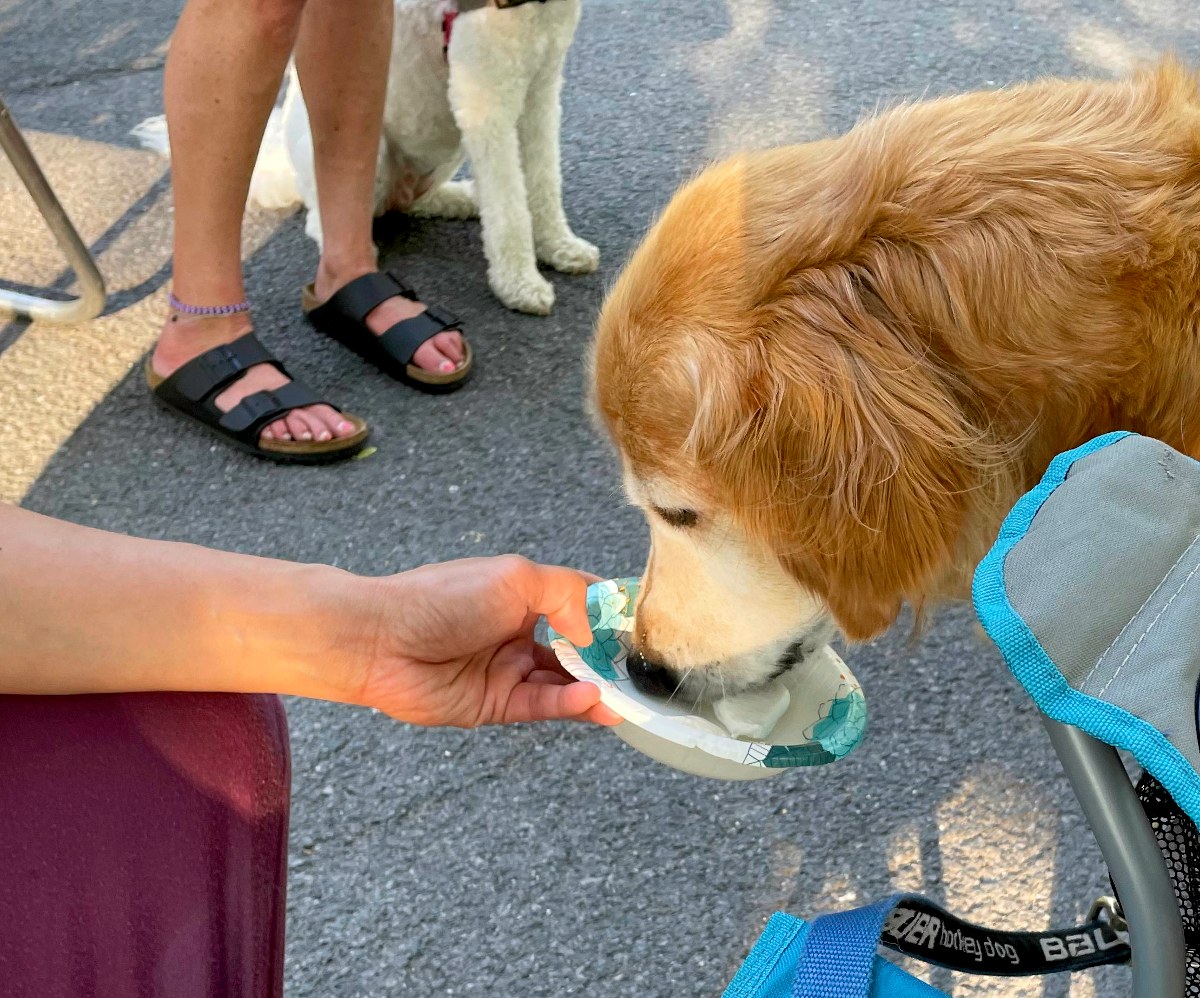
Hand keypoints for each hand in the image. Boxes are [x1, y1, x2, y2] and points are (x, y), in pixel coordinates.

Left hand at [352, 556, 621, 727]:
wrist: (380, 640)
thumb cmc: (442, 598)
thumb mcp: (515, 577)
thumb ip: (565, 595)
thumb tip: (593, 631)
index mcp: (520, 594)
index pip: (576, 603)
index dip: (607, 614)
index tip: (640, 627)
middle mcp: (515, 632)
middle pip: (573, 649)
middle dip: (606, 660)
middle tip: (639, 671)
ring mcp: (505, 670)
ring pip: (561, 683)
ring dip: (594, 688)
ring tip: (623, 695)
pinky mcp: (493, 705)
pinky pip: (540, 706)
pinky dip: (569, 704)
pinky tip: (593, 700)